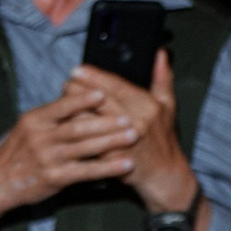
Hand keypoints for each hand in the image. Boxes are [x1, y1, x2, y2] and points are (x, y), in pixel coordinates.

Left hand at [79, 45, 198, 217]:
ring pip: (88, 119)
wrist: (163, 176)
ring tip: (62, 103)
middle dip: (77, 90)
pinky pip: (86, 141)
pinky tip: (65, 126)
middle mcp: (135, 120)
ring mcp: (121, 140)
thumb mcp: (168, 107)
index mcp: (146, 105)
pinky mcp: (110, 157)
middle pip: (98, 100)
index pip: (115, 85)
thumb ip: (162, 79)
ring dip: (72, 110)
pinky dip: (75, 132)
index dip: (94, 76)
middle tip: (65, 84)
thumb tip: (160, 54)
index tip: (77, 69)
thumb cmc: (163, 141)